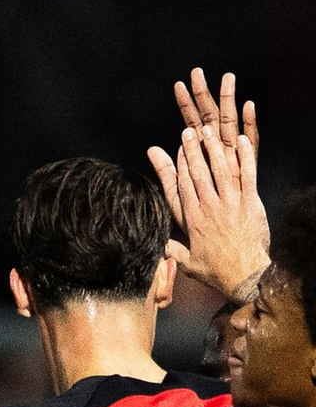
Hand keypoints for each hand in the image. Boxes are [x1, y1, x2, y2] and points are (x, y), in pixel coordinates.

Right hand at [147, 70, 268, 300]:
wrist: (243, 275)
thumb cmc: (214, 270)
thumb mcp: (187, 263)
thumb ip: (172, 250)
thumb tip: (157, 245)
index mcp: (192, 220)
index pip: (182, 187)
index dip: (177, 166)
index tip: (173, 150)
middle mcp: (209, 208)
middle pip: (198, 174)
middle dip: (192, 151)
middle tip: (188, 132)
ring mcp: (230, 204)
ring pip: (221, 170)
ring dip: (214, 149)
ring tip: (209, 131)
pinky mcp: (249, 203)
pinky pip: (248, 175)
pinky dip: (245, 157)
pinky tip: (242, 141)